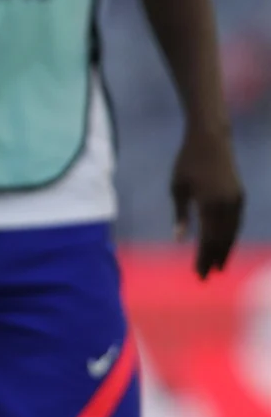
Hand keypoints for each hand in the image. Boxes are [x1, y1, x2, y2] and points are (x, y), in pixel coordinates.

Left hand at [172, 130, 244, 278]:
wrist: (211, 139)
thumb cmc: (187, 161)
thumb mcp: (177, 187)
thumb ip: (180, 214)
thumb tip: (179, 239)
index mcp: (209, 204)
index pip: (207, 239)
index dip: (203, 258)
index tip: (198, 274)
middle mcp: (227, 205)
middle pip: (221, 240)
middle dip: (213, 259)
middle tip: (205, 276)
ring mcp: (236, 201)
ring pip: (232, 233)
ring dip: (224, 250)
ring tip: (217, 266)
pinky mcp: (240, 196)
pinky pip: (236, 222)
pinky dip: (230, 236)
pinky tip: (224, 245)